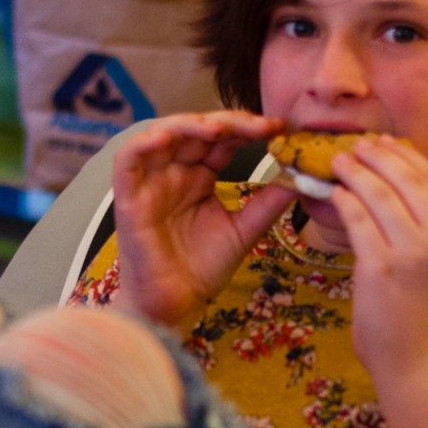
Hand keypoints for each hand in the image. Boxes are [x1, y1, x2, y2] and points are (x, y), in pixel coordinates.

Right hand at [113, 112, 292, 326]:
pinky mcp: (128, 197)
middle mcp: (174, 171)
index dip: (248, 128)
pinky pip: (127, 160)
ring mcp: (150, 182)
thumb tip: (301, 177)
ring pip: (163, 135)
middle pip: (198, 130)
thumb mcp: (244, 230)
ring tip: (220, 128)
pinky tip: (166, 137)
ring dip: (190, 124)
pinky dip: (143, 143)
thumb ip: (268, 202)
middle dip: (230, 122)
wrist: (175, 306)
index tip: (280, 128)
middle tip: (262, 126)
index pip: (223, 139)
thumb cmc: (202, 269)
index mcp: (199, 176)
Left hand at [328, 136, 427, 383]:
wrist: (414, 360)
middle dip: (380, 155)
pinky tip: (336, 192)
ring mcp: (413, 253)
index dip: (407, 156)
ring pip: (381, 195)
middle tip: (356, 144)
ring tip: (340, 161)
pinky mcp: (381, 267)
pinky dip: (345, 201)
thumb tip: (398, 178)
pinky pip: (358, 220)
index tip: (385, 143)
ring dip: (357, 172)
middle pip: (409, 180)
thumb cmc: (422, 312)